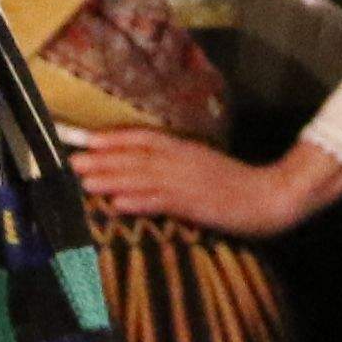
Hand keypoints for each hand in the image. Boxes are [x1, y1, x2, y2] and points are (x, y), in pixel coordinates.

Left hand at [64, 129, 341, 239]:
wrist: (270, 196)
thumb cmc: (236, 184)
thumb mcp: (202, 166)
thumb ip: (175, 165)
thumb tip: (143, 169)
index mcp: (184, 148)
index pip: (143, 137)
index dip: (113, 138)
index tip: (86, 140)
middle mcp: (182, 160)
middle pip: (135, 157)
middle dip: (102, 159)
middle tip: (71, 161)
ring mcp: (188, 182)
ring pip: (142, 178)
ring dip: (111, 179)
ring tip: (84, 181)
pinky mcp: (196, 204)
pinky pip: (162, 202)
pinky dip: (139, 202)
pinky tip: (118, 204)